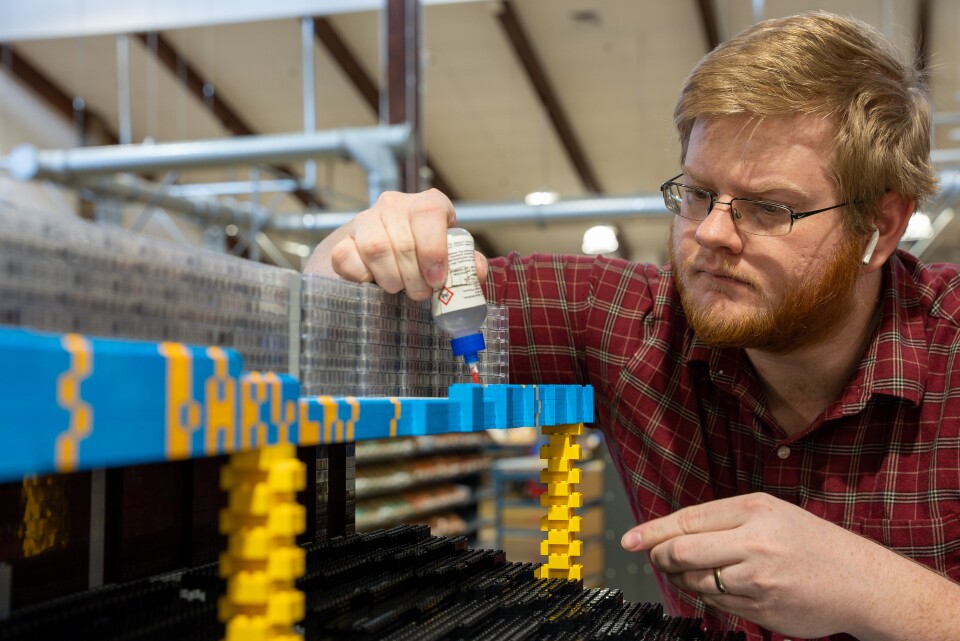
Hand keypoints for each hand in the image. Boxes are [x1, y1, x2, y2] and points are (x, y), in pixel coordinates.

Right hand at [306, 189, 487, 300]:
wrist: (379, 253)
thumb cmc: (422, 255)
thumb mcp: (449, 256)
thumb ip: (465, 263)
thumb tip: (476, 272)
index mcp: (427, 204)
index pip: (429, 213)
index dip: (434, 249)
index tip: (437, 279)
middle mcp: (394, 204)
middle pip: (403, 241)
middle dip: (414, 277)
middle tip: (420, 294)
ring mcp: (365, 219)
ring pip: (375, 248)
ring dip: (390, 278)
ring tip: (398, 288)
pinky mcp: (342, 240)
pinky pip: (347, 258)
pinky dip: (362, 277)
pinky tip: (373, 282)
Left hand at [620, 492, 880, 637]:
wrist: (860, 582)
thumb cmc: (810, 542)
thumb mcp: (771, 514)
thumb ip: (724, 521)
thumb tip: (671, 533)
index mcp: (754, 510)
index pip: (687, 520)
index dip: (652, 531)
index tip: (628, 540)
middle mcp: (754, 542)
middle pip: (682, 551)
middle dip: (660, 556)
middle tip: (656, 557)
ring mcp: (758, 579)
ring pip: (695, 581)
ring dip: (682, 578)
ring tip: (690, 571)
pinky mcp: (762, 610)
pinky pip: (716, 603)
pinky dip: (706, 595)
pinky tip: (717, 587)